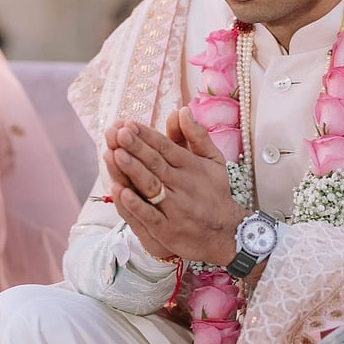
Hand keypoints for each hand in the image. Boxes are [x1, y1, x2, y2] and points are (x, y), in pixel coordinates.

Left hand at [105, 108, 246, 267]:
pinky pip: (150, 216)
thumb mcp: (213, 160)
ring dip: (133, 171)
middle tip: (118, 133)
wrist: (227, 234)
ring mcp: (174, 208)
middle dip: (136, 147)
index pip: (165, 147)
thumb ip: (197, 135)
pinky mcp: (167, 230)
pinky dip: (136, 205)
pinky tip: (121, 192)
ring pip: (151, 186)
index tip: (128, 123)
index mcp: (190, 166)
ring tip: (116, 154)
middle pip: (155, 163)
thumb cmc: (215, 193)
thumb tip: (183, 110)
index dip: (146, 135)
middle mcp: (182, 185)